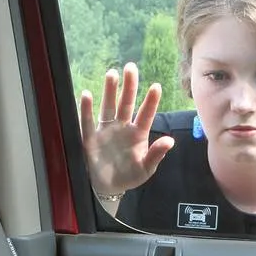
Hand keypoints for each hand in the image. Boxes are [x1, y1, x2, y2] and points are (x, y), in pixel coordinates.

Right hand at [79, 62, 174, 195]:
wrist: (109, 187)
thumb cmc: (129, 176)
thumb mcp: (146, 169)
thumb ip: (156, 155)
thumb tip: (170, 141)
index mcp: (138, 134)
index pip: (145, 114)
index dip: (150, 101)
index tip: (156, 87)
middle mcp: (122, 127)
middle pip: (126, 103)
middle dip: (129, 86)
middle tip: (131, 67)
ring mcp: (106, 130)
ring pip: (108, 107)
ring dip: (110, 91)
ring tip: (112, 74)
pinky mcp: (91, 138)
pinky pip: (88, 121)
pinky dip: (86, 109)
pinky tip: (86, 95)